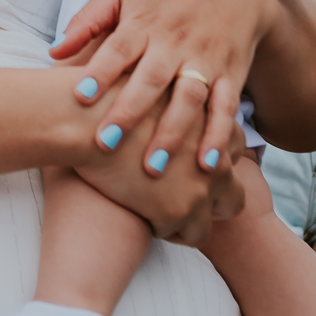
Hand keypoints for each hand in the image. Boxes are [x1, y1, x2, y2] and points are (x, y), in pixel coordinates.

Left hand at [51, 0, 274, 173]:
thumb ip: (90, 19)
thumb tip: (54, 51)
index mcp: (145, 22)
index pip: (119, 48)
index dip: (100, 71)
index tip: (79, 96)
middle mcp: (175, 43)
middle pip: (151, 79)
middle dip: (129, 112)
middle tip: (105, 142)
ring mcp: (205, 60)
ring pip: (188, 99)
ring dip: (172, 134)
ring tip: (152, 168)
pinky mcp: (231, 75)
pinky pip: (225, 108)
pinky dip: (218, 136)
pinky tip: (207, 164)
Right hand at [72, 72, 245, 244]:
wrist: (81, 118)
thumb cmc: (104, 92)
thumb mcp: (147, 79)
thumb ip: (164, 91)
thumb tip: (156, 93)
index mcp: (212, 121)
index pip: (232, 144)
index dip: (213, 154)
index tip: (192, 159)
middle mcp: (217, 156)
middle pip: (234, 192)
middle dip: (214, 199)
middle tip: (184, 193)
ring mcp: (201, 187)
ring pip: (212, 221)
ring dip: (192, 221)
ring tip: (161, 212)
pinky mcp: (177, 211)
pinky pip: (188, 236)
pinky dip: (169, 230)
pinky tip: (145, 217)